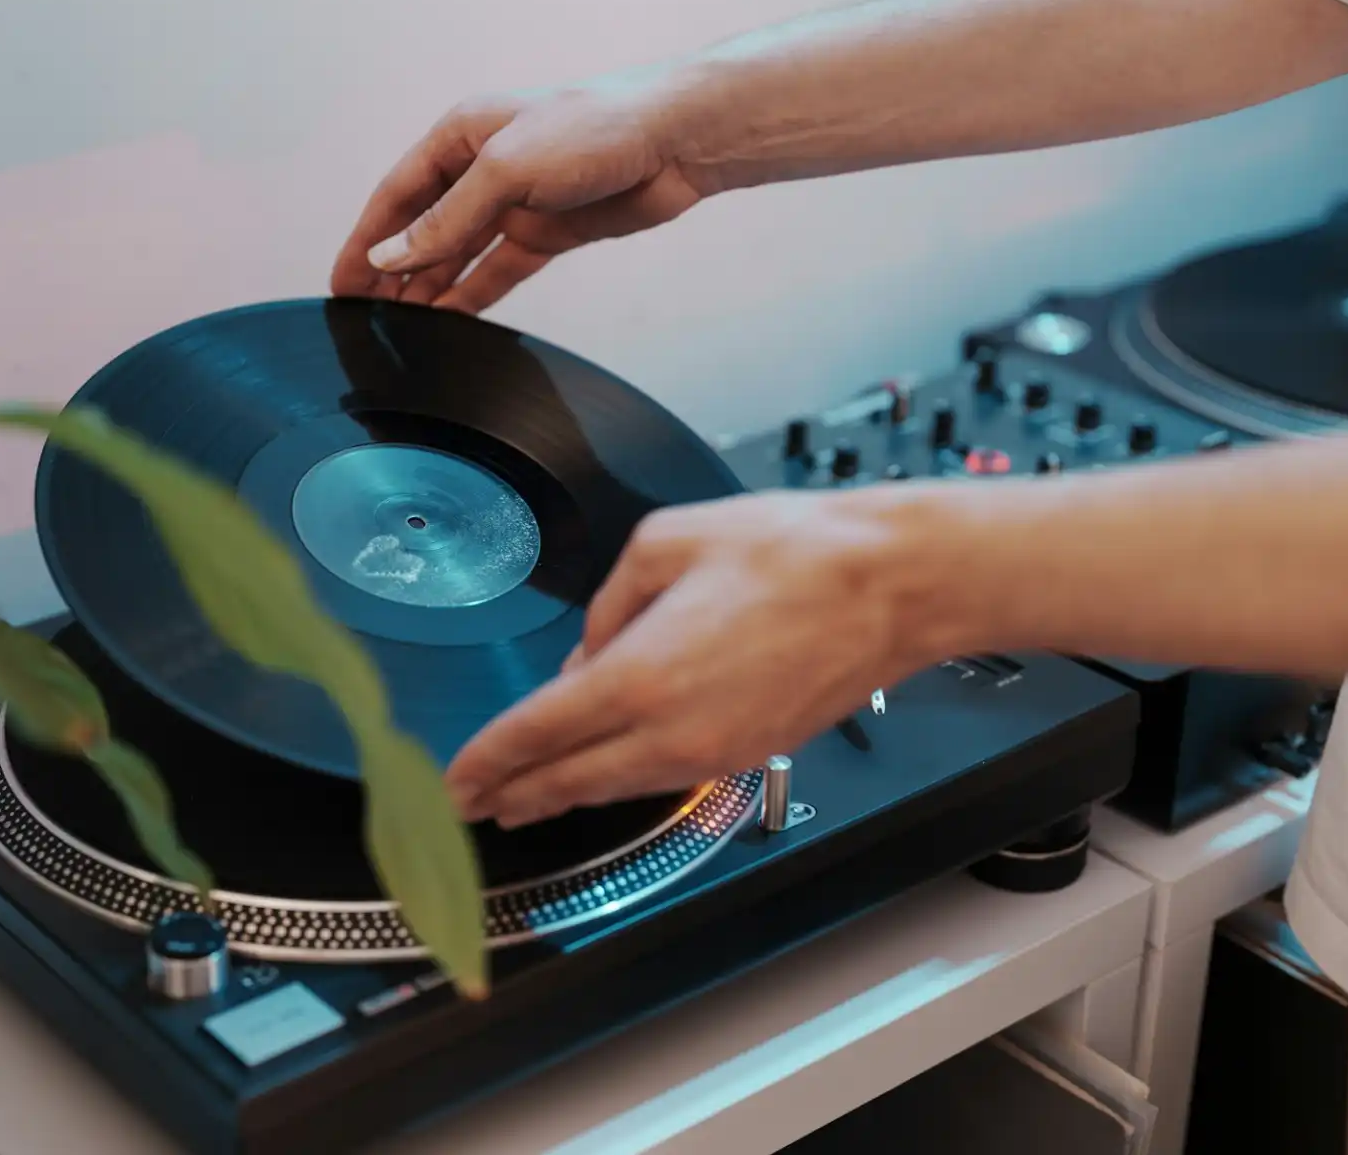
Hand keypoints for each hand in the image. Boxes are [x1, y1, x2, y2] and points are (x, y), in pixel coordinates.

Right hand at [328, 67, 705, 313]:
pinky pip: (496, 271)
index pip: (398, 195)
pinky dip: (471, 296)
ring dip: (426, 289)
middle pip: (421, 229)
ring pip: (456, 255)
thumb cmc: (594, 127)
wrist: (675, 140)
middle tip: (360, 316)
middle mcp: (482, 169)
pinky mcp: (547, 233)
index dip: (366, 240)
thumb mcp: (506, 168)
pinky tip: (446, 321)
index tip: (342, 283)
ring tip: (396, 329)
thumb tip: (393, 254)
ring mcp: (515, 203)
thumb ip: (447, 218)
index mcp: (461, 136)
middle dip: (390, 271)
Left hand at [445, 488, 944, 827]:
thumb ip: (608, 604)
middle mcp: (671, 732)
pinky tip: (599, 775)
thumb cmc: (792, 552)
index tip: (455, 780)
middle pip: (568, 780)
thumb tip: (587, 653)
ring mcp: (711, 754)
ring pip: (614, 787)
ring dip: (561, 794)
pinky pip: (660, 776)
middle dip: (511, 795)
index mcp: (641, 676)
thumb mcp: (666, 543)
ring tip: (522, 799)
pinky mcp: (745, 755)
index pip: (538, 733)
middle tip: (470, 805)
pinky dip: (615, 781)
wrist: (891, 586)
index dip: (487, 761)